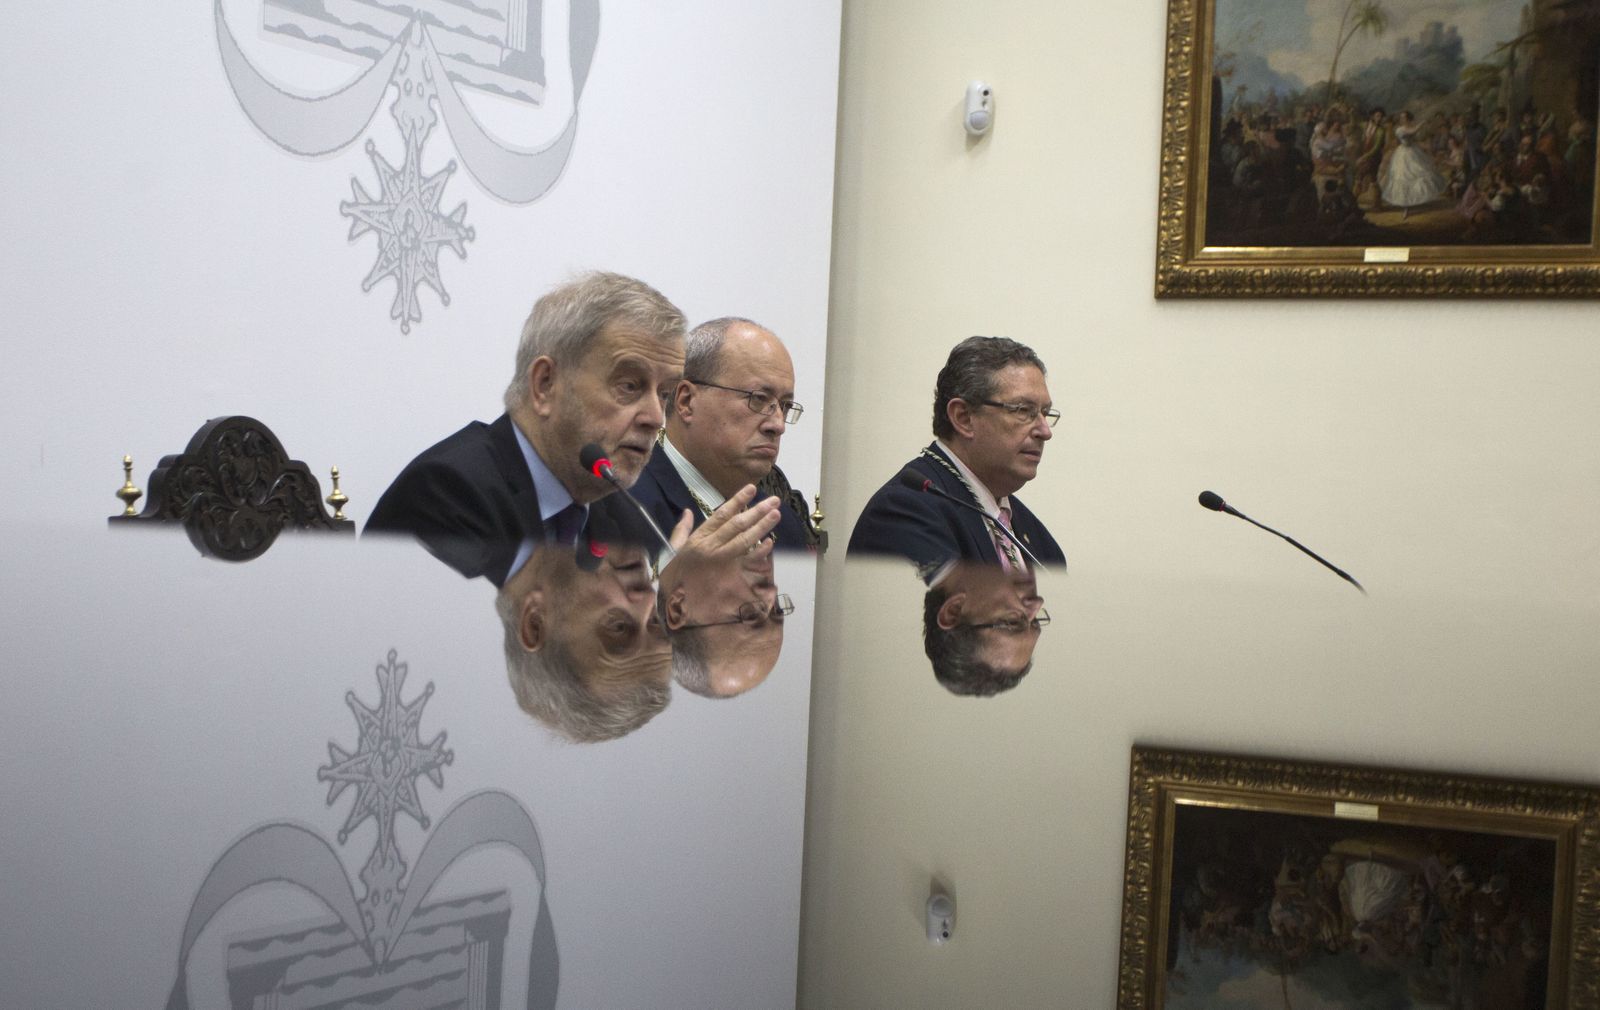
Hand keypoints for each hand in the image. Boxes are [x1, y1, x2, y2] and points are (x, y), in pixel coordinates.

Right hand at [660, 485, 779, 581]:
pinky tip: (770, 542)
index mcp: (698, 539)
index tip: (752, 489)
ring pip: (745, 540)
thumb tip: (686, 511)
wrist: (675, 607)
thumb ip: (681, 530)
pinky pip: (748, 562)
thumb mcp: (671, 551)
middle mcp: (711, 548)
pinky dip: (760, 552)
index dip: (737, 500)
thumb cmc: (674, 578)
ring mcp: (722, 563)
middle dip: (757, 511)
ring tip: (776, 514)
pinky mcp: (729, 577)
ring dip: (762, 526)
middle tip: (773, 501)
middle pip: (737, 525)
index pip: (721, 515)